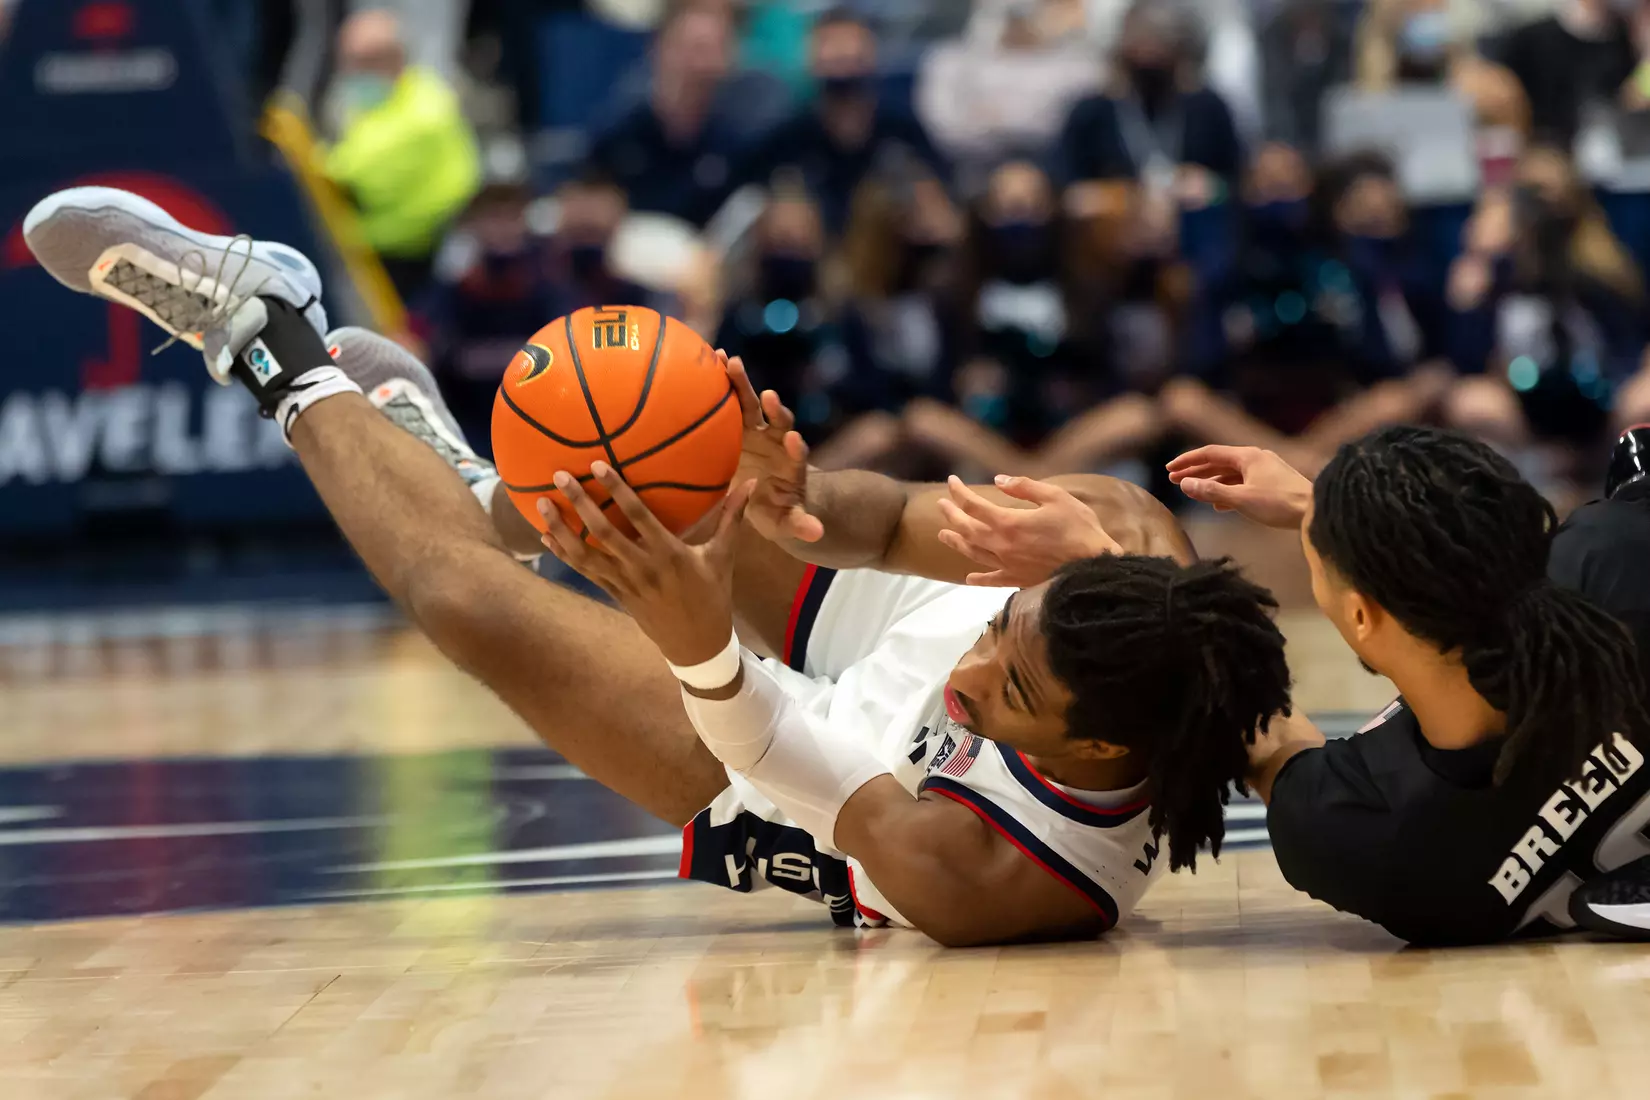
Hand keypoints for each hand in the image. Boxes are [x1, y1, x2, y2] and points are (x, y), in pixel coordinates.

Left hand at [539, 461, 755, 666]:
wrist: (698, 644)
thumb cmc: (713, 595)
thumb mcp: (723, 557)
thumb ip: (732, 518)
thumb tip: (750, 483)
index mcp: (668, 553)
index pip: (637, 515)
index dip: (616, 489)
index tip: (597, 465)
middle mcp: (642, 567)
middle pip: (602, 532)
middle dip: (578, 504)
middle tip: (558, 476)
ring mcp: (624, 582)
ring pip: (585, 554)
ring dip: (561, 529)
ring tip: (541, 504)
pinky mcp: (615, 593)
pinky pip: (584, 571)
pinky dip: (564, 553)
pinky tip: (546, 536)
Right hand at [720, 350, 824, 543]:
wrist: (767, 491)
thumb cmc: (778, 509)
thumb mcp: (788, 521)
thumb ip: (800, 524)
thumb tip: (817, 533)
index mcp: (790, 465)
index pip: (796, 453)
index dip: (795, 446)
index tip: (792, 440)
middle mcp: (776, 441)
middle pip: (777, 420)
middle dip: (774, 408)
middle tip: (769, 395)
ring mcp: (757, 429)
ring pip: (752, 403)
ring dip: (742, 383)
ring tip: (729, 361)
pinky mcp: (738, 423)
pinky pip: (730, 400)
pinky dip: (722, 380)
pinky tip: (710, 357)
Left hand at [936, 475, 1120, 586]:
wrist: (1094, 566)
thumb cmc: (1079, 528)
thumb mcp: (1056, 497)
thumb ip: (1024, 487)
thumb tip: (998, 481)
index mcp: (1009, 523)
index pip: (974, 505)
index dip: (959, 492)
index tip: (952, 481)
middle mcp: (1001, 545)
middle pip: (967, 529)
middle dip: (951, 514)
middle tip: (941, 504)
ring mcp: (1007, 565)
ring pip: (973, 553)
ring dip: (956, 542)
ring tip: (943, 535)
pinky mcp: (1017, 580)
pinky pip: (992, 580)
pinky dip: (978, 579)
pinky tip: (969, 578)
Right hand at [1165, 445, 1313, 528]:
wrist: (1315, 511)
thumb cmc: (1280, 504)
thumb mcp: (1241, 499)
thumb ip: (1211, 491)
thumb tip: (1185, 485)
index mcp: (1248, 456)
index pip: (1209, 453)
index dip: (1187, 461)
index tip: (1169, 469)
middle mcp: (1256, 458)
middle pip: (1218, 462)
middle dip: (1195, 472)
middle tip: (1173, 480)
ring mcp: (1265, 471)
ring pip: (1230, 474)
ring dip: (1210, 483)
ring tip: (1192, 493)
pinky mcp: (1272, 484)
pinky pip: (1242, 484)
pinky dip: (1226, 491)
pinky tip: (1218, 505)